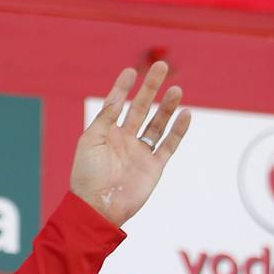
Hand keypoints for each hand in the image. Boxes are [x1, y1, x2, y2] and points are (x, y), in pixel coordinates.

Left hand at [70, 61, 190, 226]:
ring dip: (167, 107)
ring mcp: (140, 152)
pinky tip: (186, 114)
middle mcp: (124, 140)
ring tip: (176, 89)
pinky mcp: (154, 167)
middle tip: (160, 67)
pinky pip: (169, 145)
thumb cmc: (87, 174)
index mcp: (105, 133)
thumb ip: (105, 119)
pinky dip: (178, 130)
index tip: (131, 70)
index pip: (116, 104)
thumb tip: (118, 98)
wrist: (98, 206)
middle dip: (150, 88)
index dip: (123, 87)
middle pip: (141, 108)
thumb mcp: (90, 141)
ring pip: (157, 124)